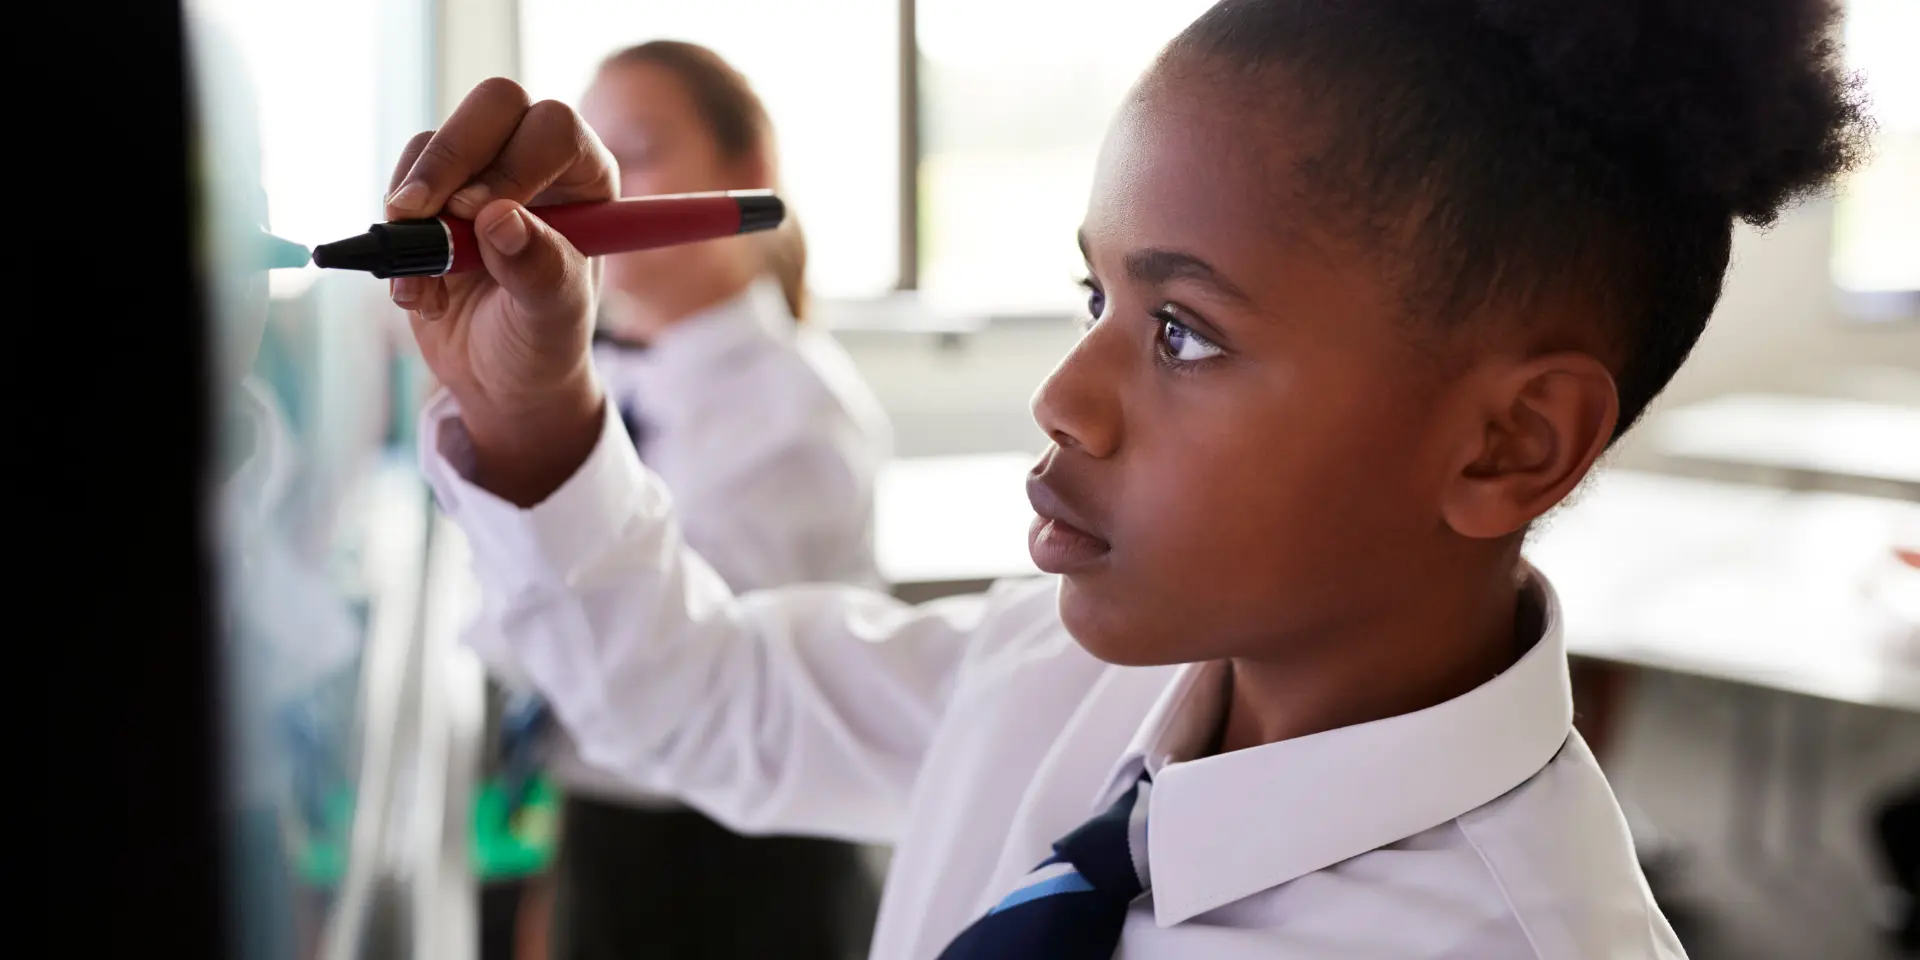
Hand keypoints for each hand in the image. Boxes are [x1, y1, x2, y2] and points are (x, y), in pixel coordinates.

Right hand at [387, 78, 616, 504]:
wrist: (501, 379)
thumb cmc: (544, 345)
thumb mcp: (552, 320)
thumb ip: (539, 270)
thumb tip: (500, 218)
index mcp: (588, 179)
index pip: (554, 128)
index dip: (513, 162)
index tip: (479, 216)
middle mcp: (537, 161)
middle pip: (493, 105)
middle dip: (450, 159)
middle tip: (421, 216)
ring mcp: (481, 172)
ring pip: (435, 144)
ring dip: (416, 213)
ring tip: (431, 286)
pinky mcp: (432, 195)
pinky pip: (400, 184)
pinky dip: (395, 237)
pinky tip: (418, 291)